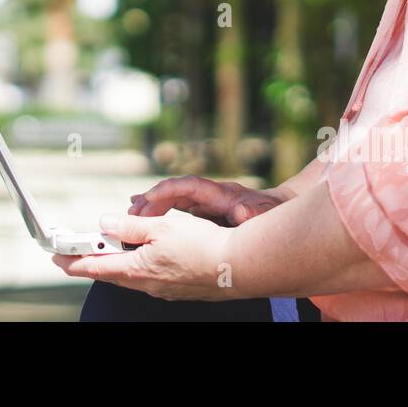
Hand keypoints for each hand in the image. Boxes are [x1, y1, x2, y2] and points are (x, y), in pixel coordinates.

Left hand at [52, 212, 234, 300]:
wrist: (237, 267)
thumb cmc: (203, 246)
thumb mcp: (160, 227)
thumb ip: (129, 226)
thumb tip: (105, 224)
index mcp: (136, 268)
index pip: (94, 266)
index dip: (72, 260)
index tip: (55, 256)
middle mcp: (145, 283)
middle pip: (108, 273)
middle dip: (88, 261)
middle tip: (72, 254)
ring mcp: (160, 289)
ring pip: (128, 275)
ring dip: (113, 262)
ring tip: (104, 250)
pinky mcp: (174, 289)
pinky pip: (146, 277)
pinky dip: (135, 265)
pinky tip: (141, 255)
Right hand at [128, 174, 281, 225]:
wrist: (276, 211)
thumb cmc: (269, 212)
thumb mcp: (261, 214)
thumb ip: (250, 213)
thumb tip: (243, 214)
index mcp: (219, 194)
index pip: (188, 186)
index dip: (167, 190)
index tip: (148, 197)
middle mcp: (208, 195)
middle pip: (174, 192)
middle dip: (152, 200)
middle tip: (132, 211)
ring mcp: (205, 203)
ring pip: (172, 201)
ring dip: (152, 206)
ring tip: (131, 214)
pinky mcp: (203, 213)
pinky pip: (177, 210)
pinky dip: (161, 213)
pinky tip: (146, 220)